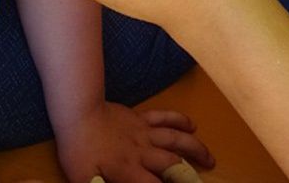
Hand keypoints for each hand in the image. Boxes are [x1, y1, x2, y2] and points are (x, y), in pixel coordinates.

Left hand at [57, 101, 212, 182]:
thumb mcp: (84, 180)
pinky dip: (180, 120)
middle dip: (190, 175)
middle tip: (203, 181)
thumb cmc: (78, 150)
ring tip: (210, 158)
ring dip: (195, 148)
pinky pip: (164, 117)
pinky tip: (192, 125)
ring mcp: (144, 132)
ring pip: (175, 139)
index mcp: (128, 170)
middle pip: (172, 163)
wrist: (78, 113)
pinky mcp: (141, 118)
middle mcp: (142, 152)